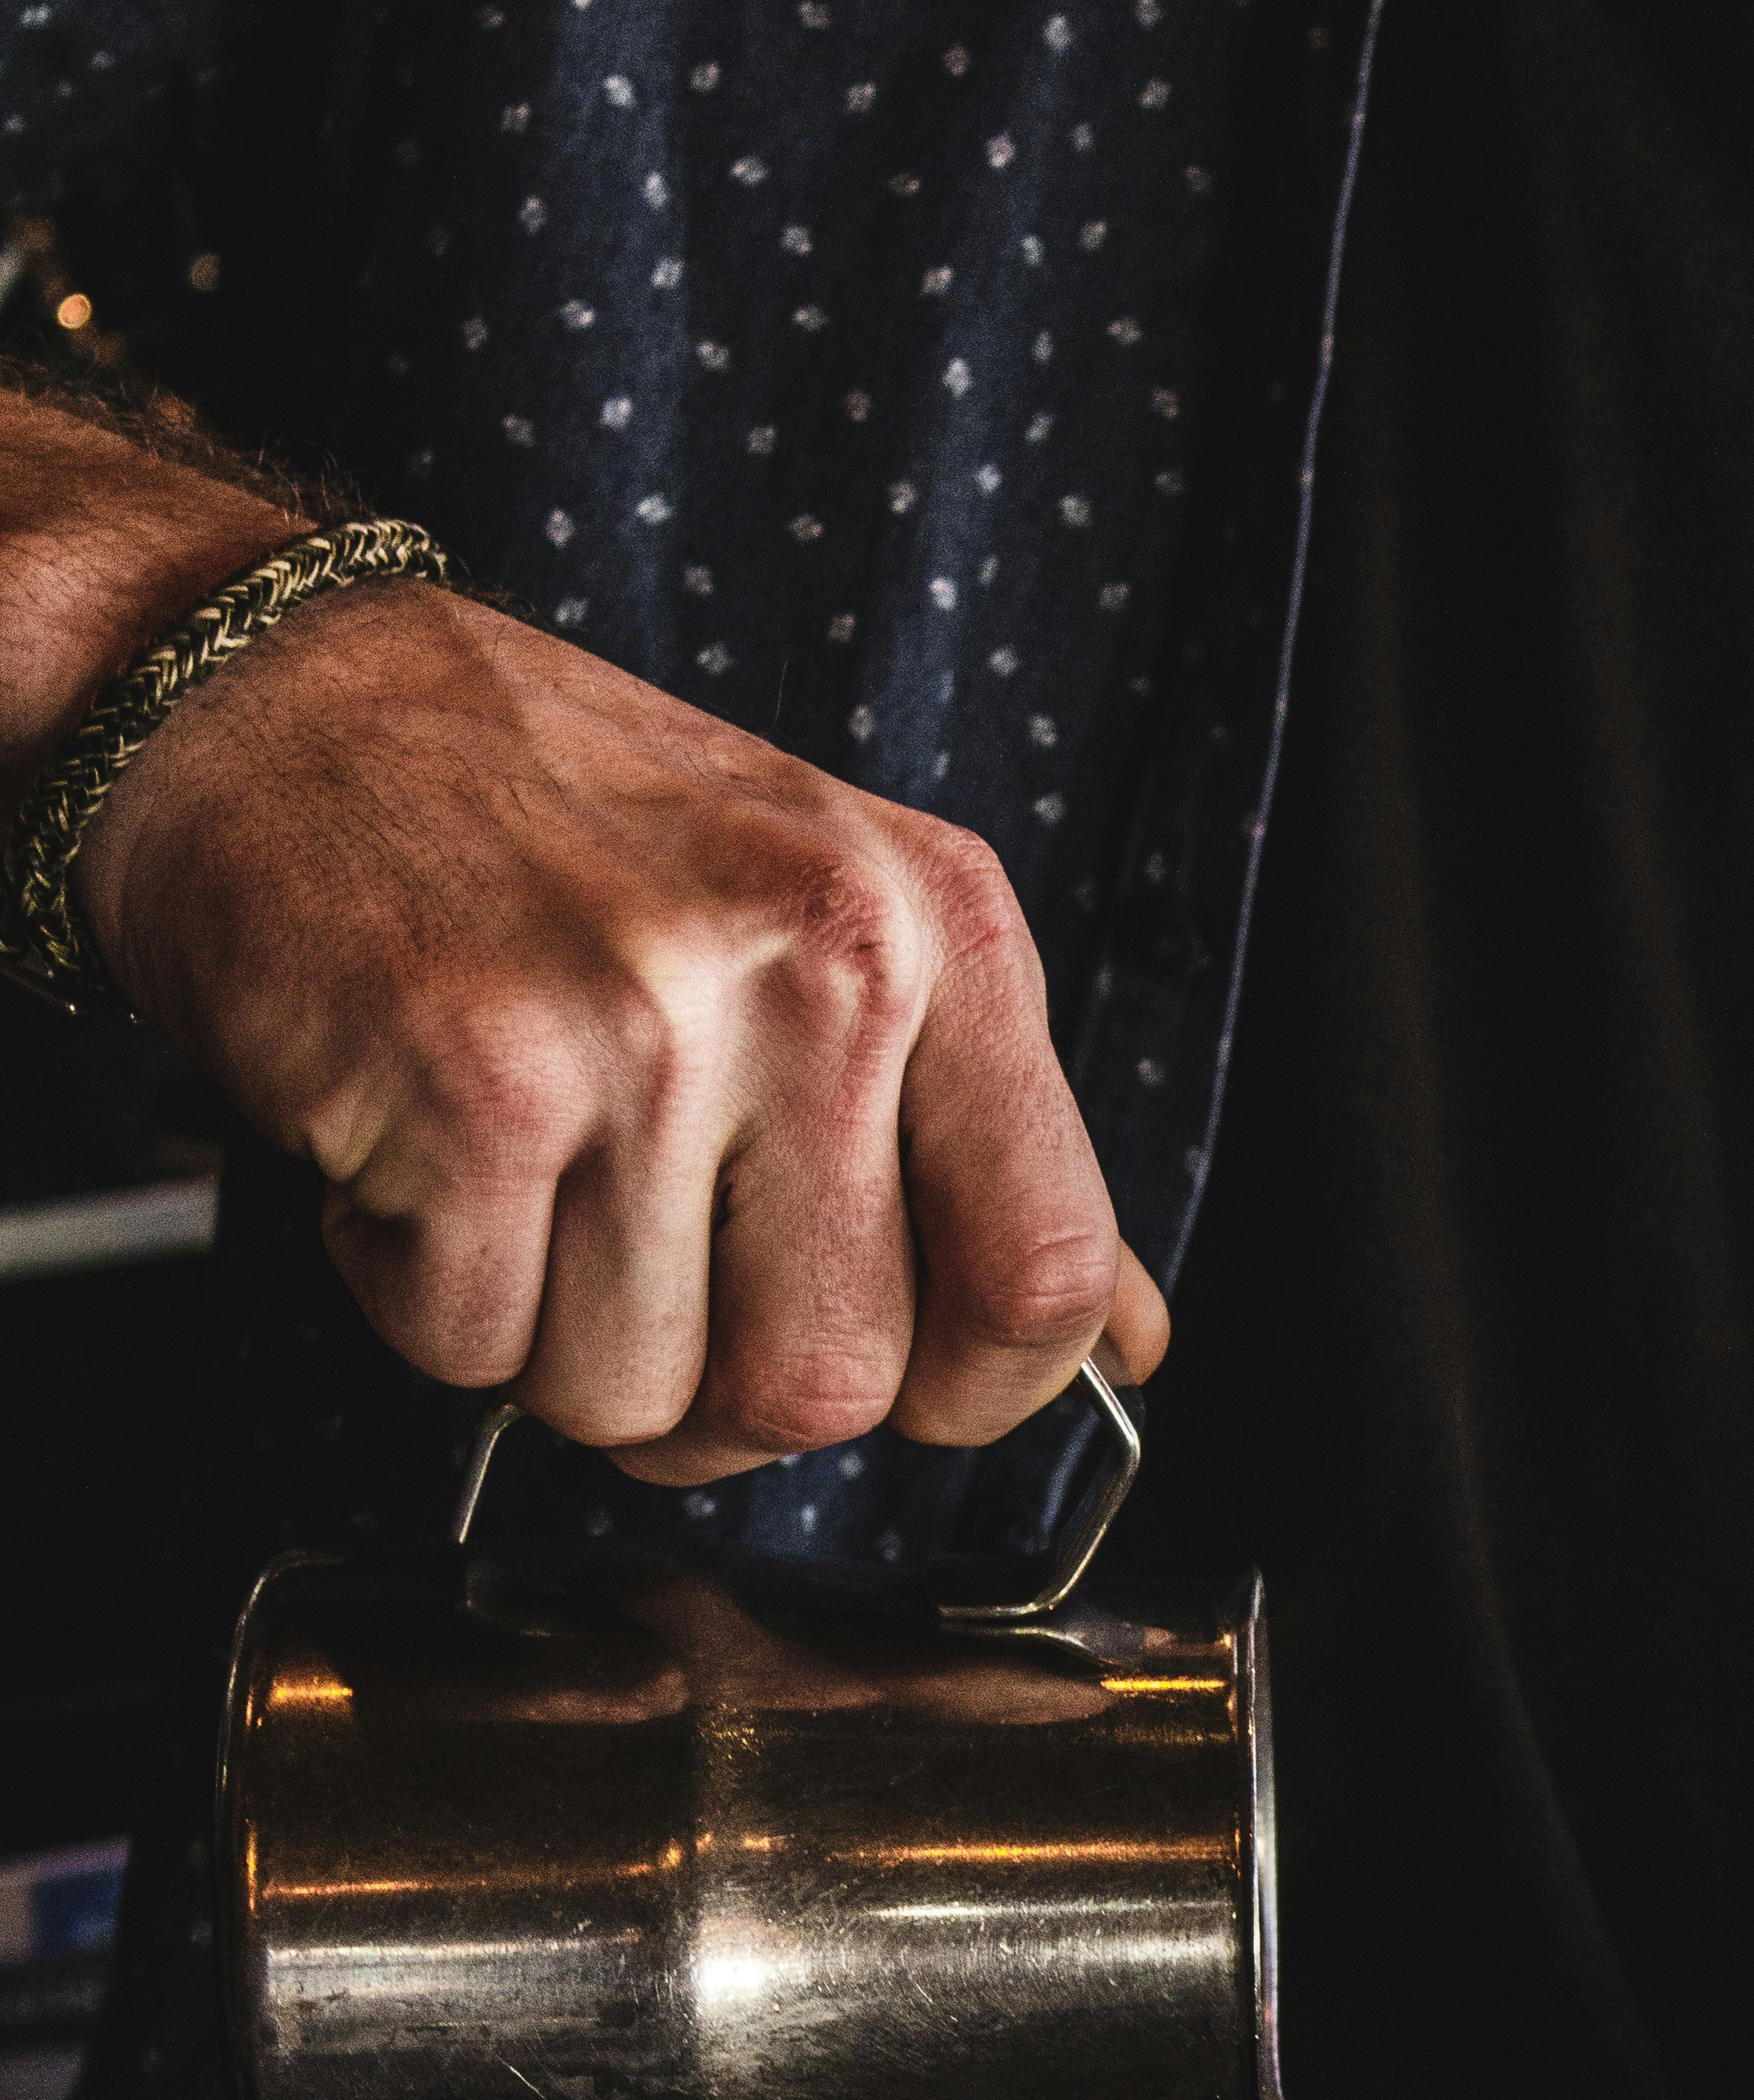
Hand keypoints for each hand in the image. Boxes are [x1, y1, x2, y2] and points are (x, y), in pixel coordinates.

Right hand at [81, 576, 1166, 1483]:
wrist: (279, 701)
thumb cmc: (560, 838)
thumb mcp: (837, 929)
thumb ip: (987, 1148)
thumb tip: (1127, 1342)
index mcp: (940, 931)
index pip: (1042, 1279)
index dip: (963, 1393)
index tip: (879, 1369)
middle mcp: (823, 963)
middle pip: (828, 1390)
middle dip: (711, 1399)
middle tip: (631, 1273)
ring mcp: (649, 1020)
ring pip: (635, 1397)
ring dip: (547, 1345)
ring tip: (512, 1183)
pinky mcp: (474, 1082)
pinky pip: (473, 1349)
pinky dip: (421, 1299)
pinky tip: (413, 1159)